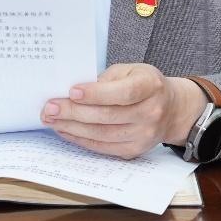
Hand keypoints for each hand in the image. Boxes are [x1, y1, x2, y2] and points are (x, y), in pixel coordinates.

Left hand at [40, 64, 205, 158]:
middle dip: (74, 112)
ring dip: (72, 128)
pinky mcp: (134, 150)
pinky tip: (65, 130)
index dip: (96, 94)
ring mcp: (143, 135)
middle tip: (49, 108)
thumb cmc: (143, 84)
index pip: (122, 93)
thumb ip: (105, 79)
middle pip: (107, 116)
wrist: (170, 109)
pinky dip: (80, 139)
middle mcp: (150, 113)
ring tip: (51, 119)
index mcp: (150, 87)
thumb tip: (72, 92)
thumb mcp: (130, 70)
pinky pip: (102, 147)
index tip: (71, 91)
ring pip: (101, 135)